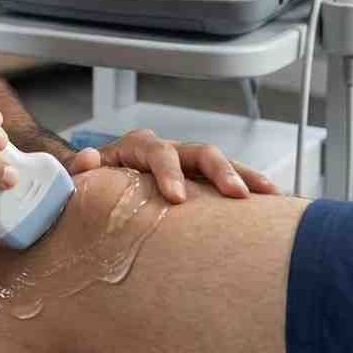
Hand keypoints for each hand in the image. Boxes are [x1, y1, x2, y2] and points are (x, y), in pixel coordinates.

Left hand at [64, 127, 281, 203]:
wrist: (97, 183)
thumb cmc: (91, 183)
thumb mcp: (80, 176)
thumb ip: (79, 169)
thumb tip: (88, 158)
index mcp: (137, 147)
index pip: (155, 151)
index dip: (167, 171)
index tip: (177, 197)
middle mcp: (167, 151)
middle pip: (198, 151)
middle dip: (218, 170)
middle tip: (236, 195)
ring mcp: (187, 166)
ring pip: (220, 164)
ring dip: (244, 176)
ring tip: (269, 194)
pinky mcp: (200, 184)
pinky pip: (227, 183)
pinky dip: (248, 189)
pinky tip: (273, 206)